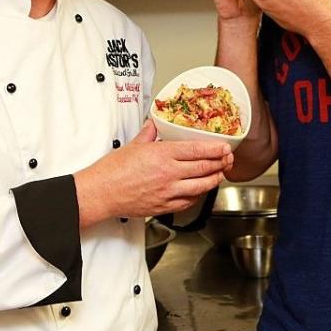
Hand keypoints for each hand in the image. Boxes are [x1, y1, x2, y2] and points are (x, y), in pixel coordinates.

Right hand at [75, 121, 232, 226]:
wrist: (101, 193)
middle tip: (228, 160)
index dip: (215, 149)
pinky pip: (188, 201)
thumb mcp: (133, 145)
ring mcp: (168, 192)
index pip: (197, 150)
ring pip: (200, 186)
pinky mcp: (164, 206)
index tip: (225, 147)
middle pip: (204, 168)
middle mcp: (169, 173)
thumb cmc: (113, 170)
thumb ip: (148, 134)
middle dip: (220, 163)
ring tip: (220, 174)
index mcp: (162, 154)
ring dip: (214, 180)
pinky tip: (201, 191)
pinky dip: (198, 195)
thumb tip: (154, 124)